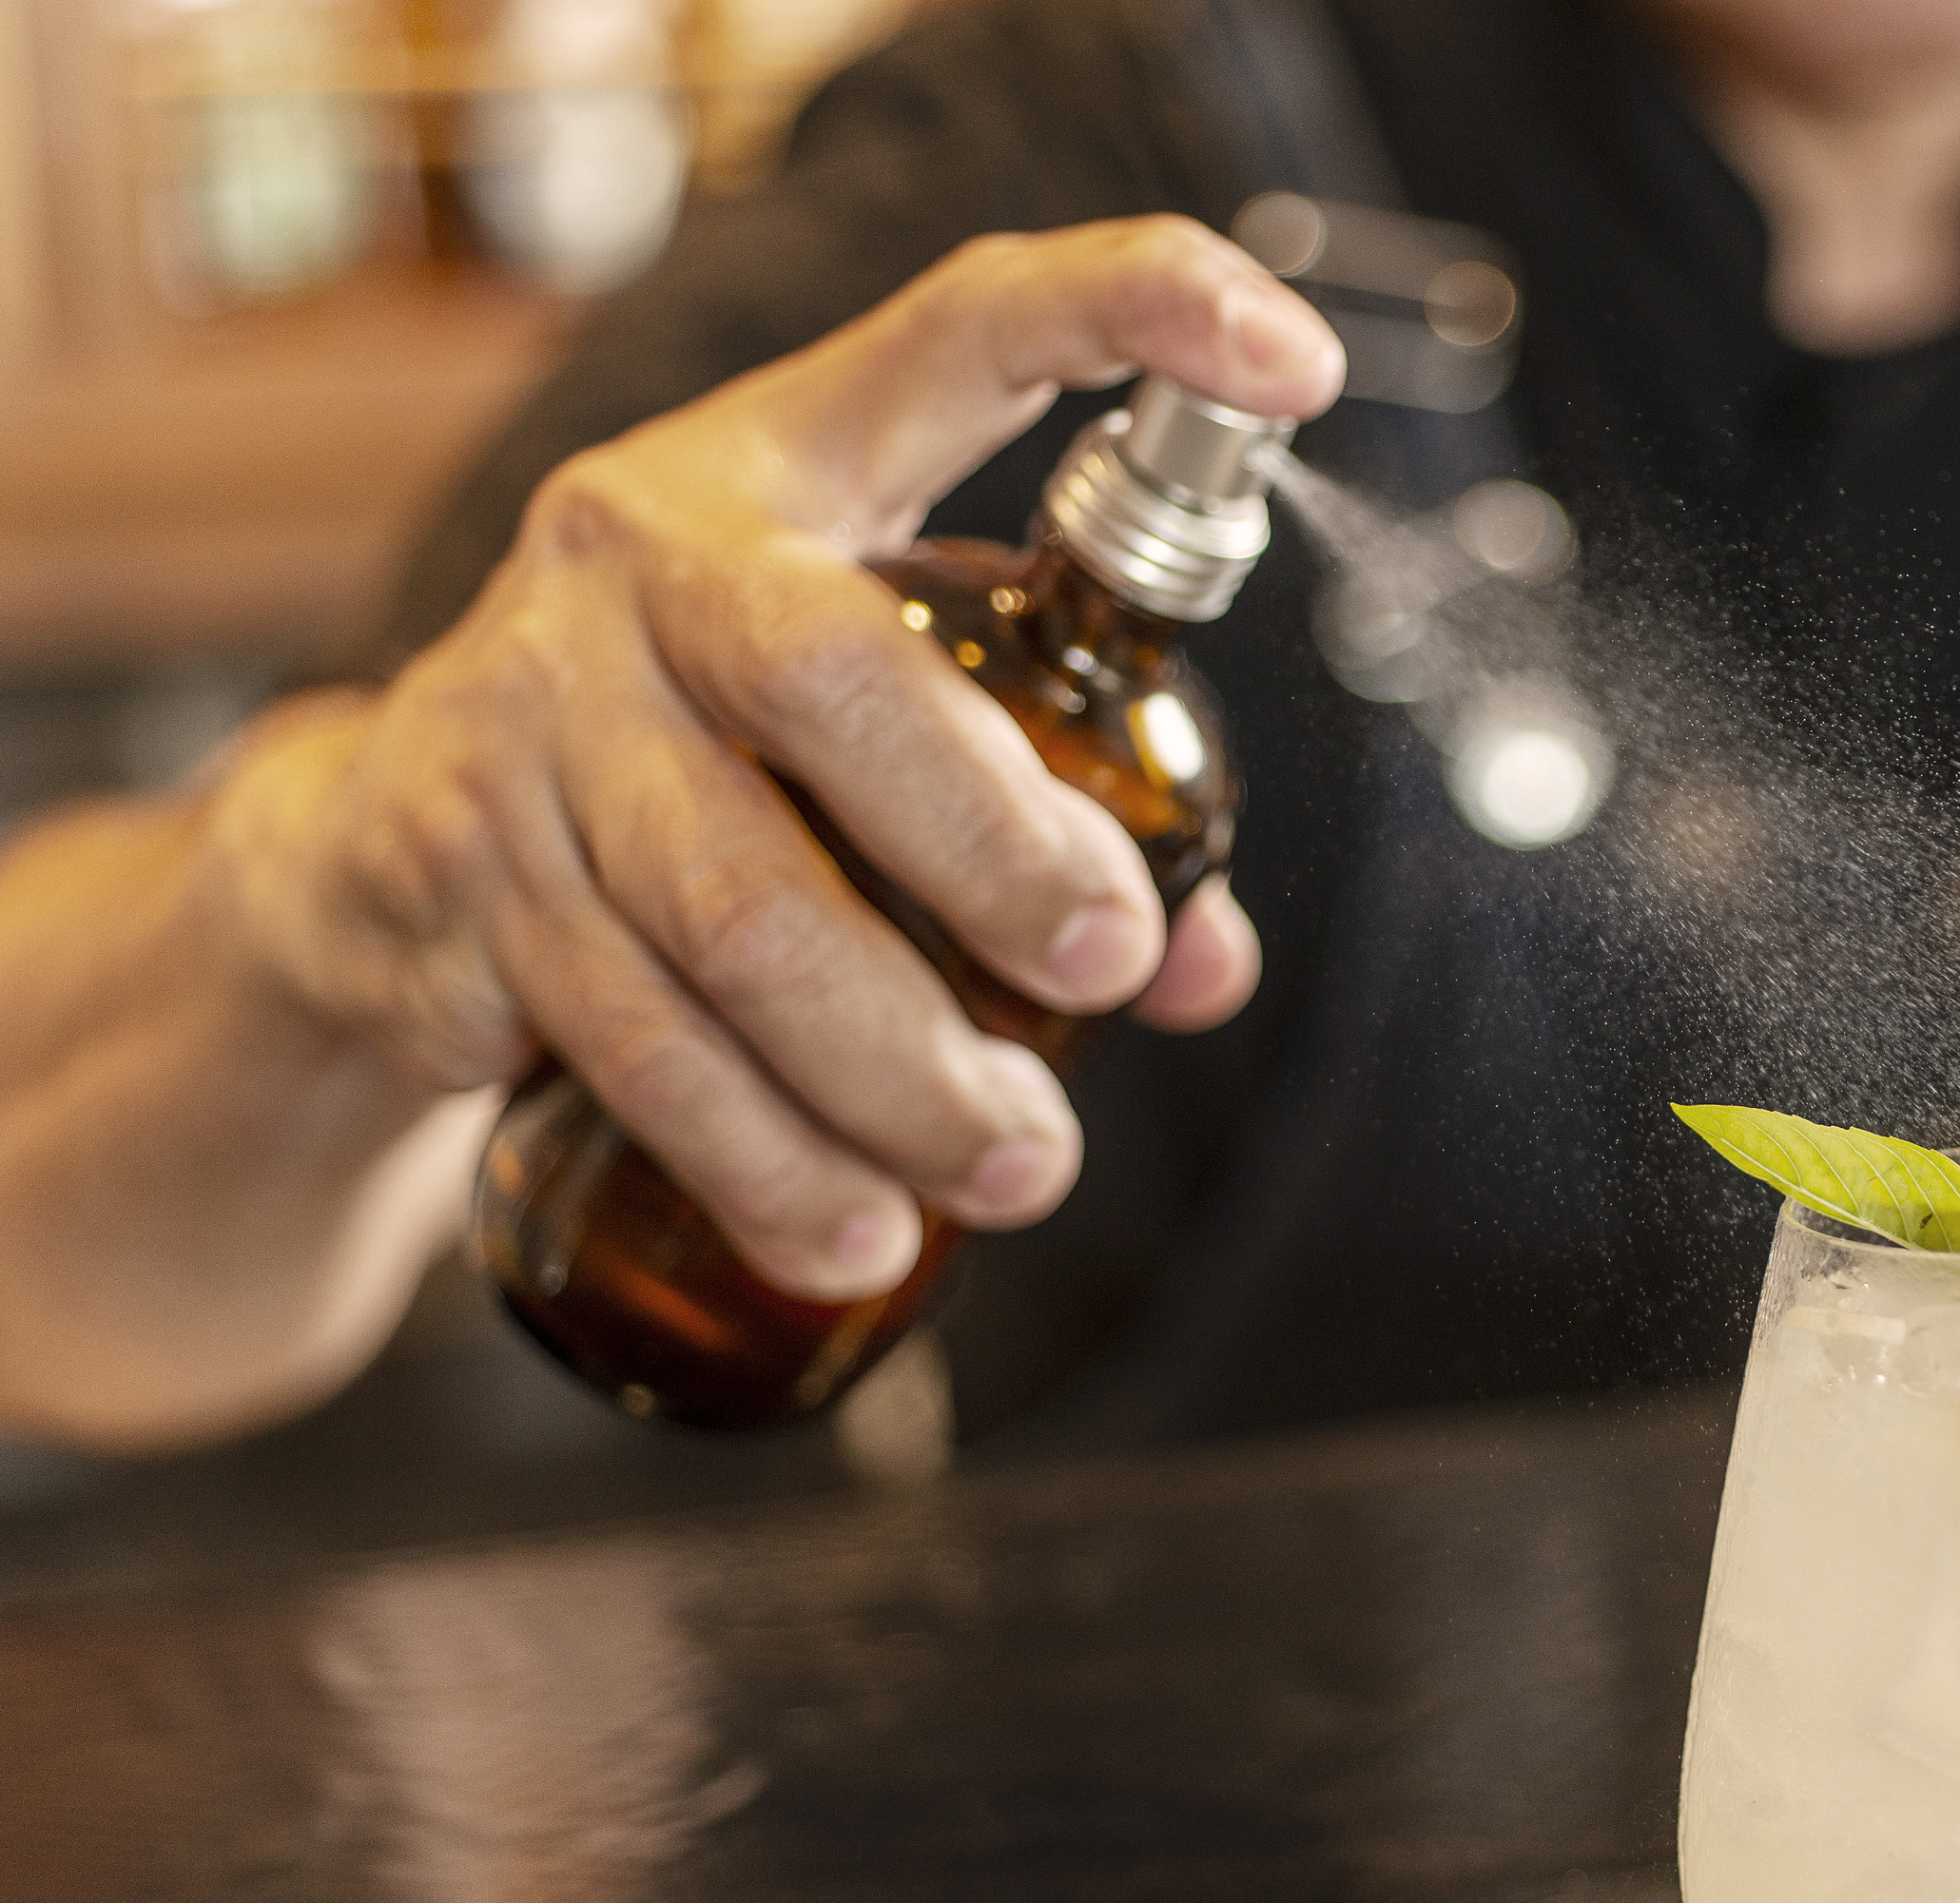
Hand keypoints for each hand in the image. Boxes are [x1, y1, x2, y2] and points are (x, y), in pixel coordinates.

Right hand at [214, 219, 1342, 1301]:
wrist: (371, 854)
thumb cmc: (701, 767)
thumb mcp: (858, 733)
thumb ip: (1045, 812)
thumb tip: (1207, 962)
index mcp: (787, 470)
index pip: (964, 331)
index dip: (1131, 313)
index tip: (1291, 357)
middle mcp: (640, 558)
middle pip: (833, 683)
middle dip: (996, 849)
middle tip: (1112, 970)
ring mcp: (528, 710)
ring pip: (737, 911)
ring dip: (899, 1070)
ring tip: (1018, 1164)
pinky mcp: (457, 875)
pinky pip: (635, 1041)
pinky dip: (769, 1161)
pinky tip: (857, 1235)